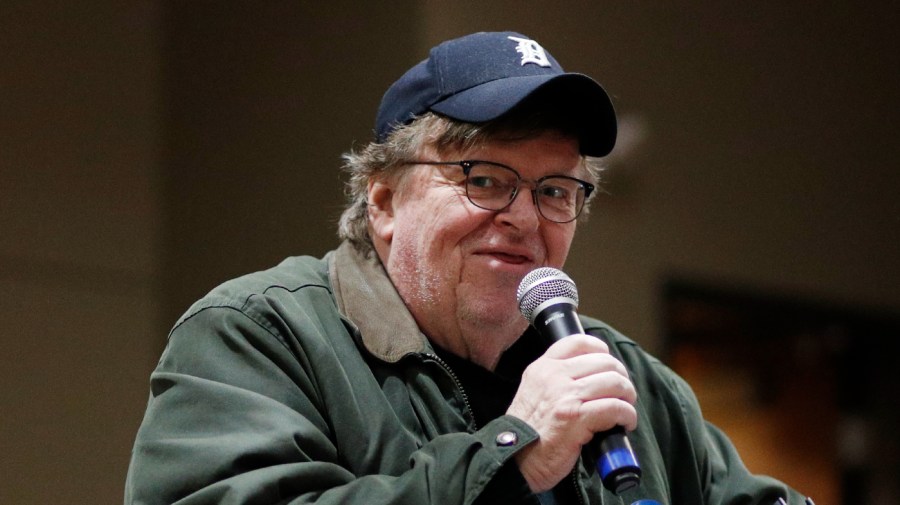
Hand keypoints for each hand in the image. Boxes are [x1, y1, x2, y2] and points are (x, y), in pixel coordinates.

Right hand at [506, 335, 637, 492]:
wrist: (515, 458)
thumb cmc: (529, 430)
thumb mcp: (534, 391)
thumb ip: (555, 379)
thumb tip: (591, 376)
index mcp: (543, 367)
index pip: (579, 342)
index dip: (602, 352)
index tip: (609, 367)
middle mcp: (554, 376)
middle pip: (605, 362)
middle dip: (621, 378)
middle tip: (623, 395)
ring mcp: (566, 396)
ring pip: (615, 382)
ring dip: (628, 397)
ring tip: (625, 409)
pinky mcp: (577, 418)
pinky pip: (616, 407)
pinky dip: (627, 416)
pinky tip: (625, 424)